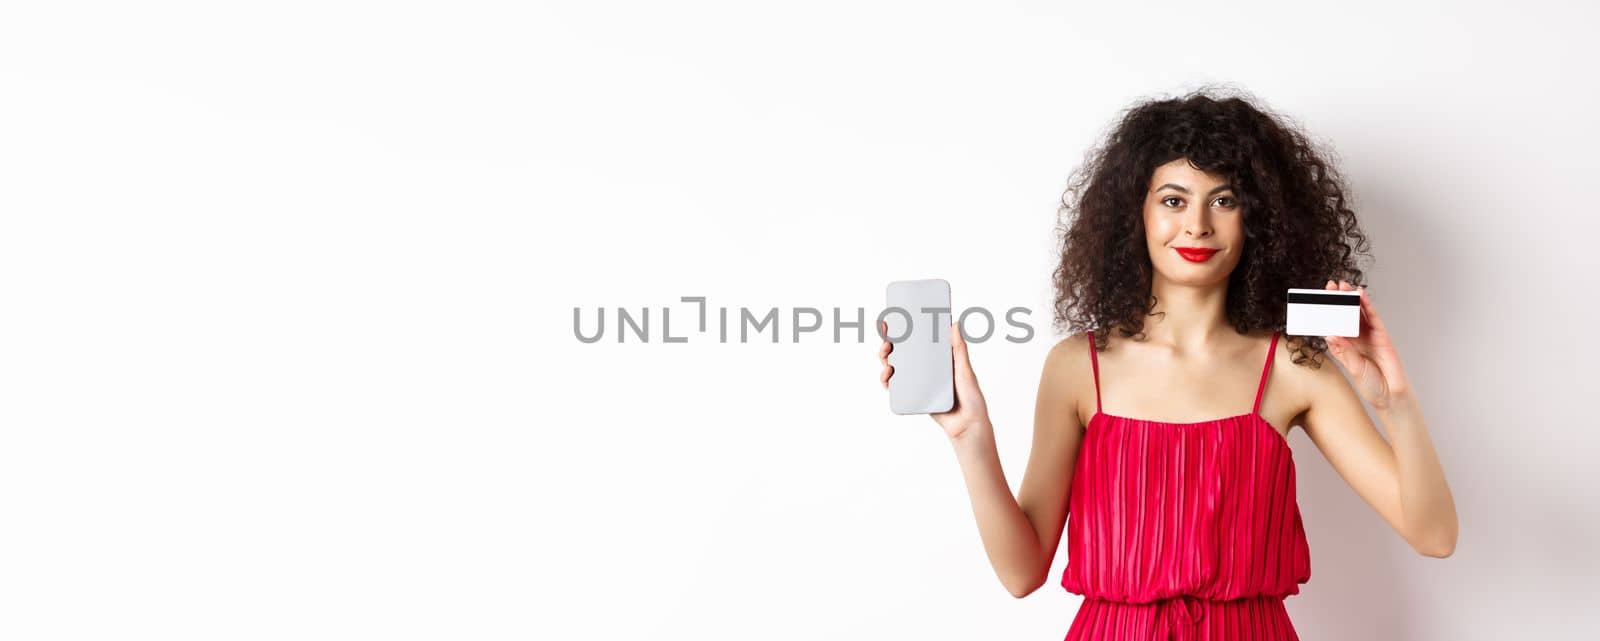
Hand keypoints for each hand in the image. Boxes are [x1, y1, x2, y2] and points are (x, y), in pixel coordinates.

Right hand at [879, 320, 990, 440]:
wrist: (967, 426)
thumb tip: (954, 323)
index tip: (893, 320)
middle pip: (902, 352)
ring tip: (886, 357)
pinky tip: (888, 375)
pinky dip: (887, 380)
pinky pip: (896, 387)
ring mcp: (918, 382)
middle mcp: (926, 369)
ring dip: (885, 359)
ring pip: (895, 367)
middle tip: (886, 339)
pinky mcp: (913, 396)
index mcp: (937, 358)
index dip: (904, 330)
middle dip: (889, 343)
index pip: (918, 340)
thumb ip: (959, 349)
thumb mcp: (965, 370)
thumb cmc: (971, 398)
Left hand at [1322, 280, 1412, 409]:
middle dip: (1338, 300)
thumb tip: (1330, 335)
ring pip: (1360, 313)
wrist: (1390, 396)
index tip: (1317, 301)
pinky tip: (1361, 295)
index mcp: (1347, 345)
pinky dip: (1368, 306)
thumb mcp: (1352, 367)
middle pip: (1346, 315)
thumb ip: (1344, 351)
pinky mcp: (1382, 336)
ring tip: (1343, 286)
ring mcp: (1371, 336)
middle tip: (1329, 286)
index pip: (1335, 325)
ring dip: (1351, 298)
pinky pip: (1374, 318)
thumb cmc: (1370, 384)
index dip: (1327, 313)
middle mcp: (1358, 338)